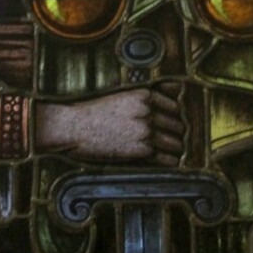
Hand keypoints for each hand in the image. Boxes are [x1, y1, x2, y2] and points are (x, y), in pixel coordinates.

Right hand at [35, 82, 185, 166]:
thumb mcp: (121, 95)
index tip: (170, 124)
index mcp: (145, 96)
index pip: (175, 107)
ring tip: (169, 152)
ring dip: (174, 148)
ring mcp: (146, 131)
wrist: (74, 127)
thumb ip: (146, 97)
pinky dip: (168, 161)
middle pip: (178, 125)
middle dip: (175, 133)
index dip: (173, 117)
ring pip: (176, 143)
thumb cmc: (93, 112)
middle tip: (171, 140)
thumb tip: (173, 90)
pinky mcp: (141, 150)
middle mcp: (149, 112)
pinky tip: (165, 162)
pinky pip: (167, 158)